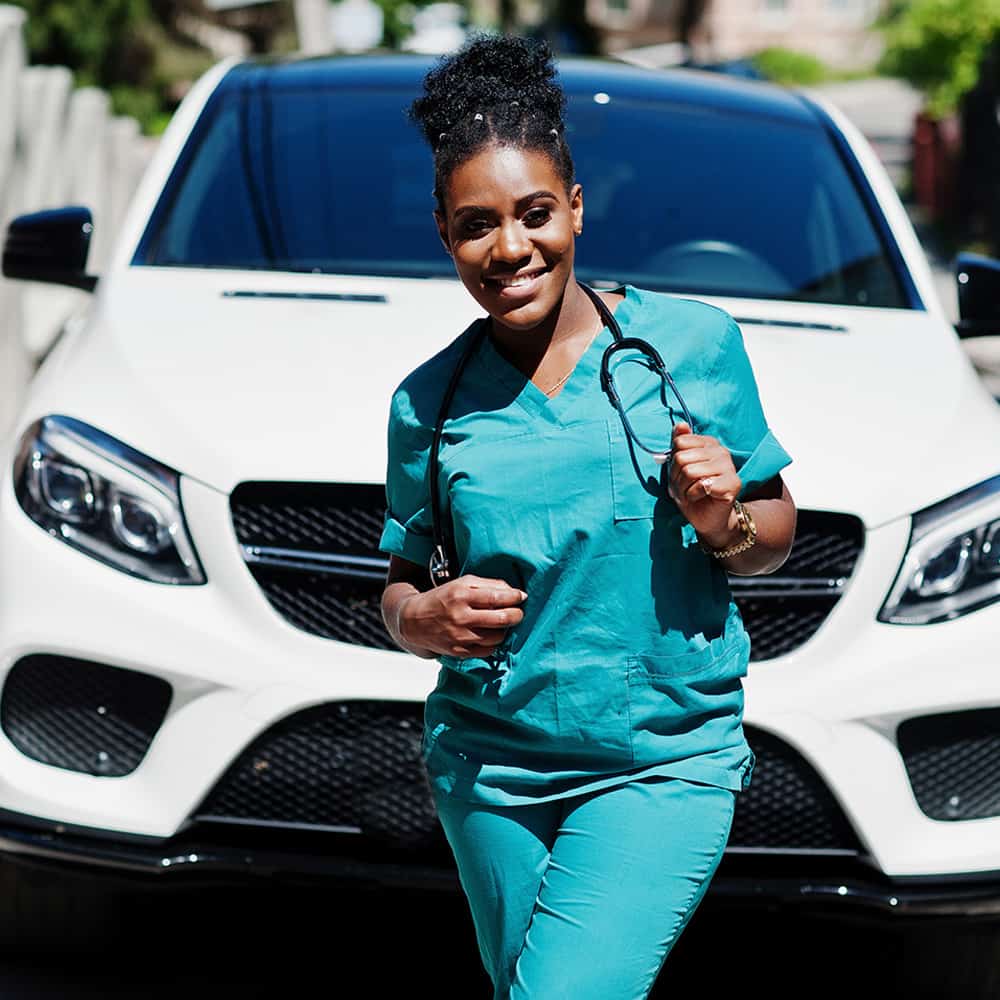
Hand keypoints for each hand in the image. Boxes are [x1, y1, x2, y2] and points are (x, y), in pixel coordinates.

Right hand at [398, 575, 526, 658]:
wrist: (414, 620)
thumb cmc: (443, 598)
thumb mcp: (462, 583)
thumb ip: (488, 584)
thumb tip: (513, 591)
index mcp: (462, 595)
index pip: (497, 597)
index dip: (515, 597)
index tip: (521, 596)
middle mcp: (461, 616)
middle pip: (502, 619)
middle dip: (517, 615)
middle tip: (518, 612)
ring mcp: (460, 637)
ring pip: (498, 637)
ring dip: (505, 630)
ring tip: (501, 623)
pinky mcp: (459, 652)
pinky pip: (488, 650)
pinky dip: (494, 643)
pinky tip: (490, 634)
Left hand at [665, 421, 742, 547]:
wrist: (708, 519)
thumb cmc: (693, 493)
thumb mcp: (679, 468)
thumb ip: (679, 444)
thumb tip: (680, 424)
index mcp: (709, 443)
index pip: (679, 442)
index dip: (673, 462)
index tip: (679, 474)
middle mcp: (721, 451)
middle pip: (681, 458)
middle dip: (676, 478)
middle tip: (683, 488)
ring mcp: (729, 466)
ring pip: (689, 472)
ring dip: (683, 488)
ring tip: (690, 494)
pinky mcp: (732, 483)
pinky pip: (700, 486)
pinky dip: (693, 495)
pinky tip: (700, 498)